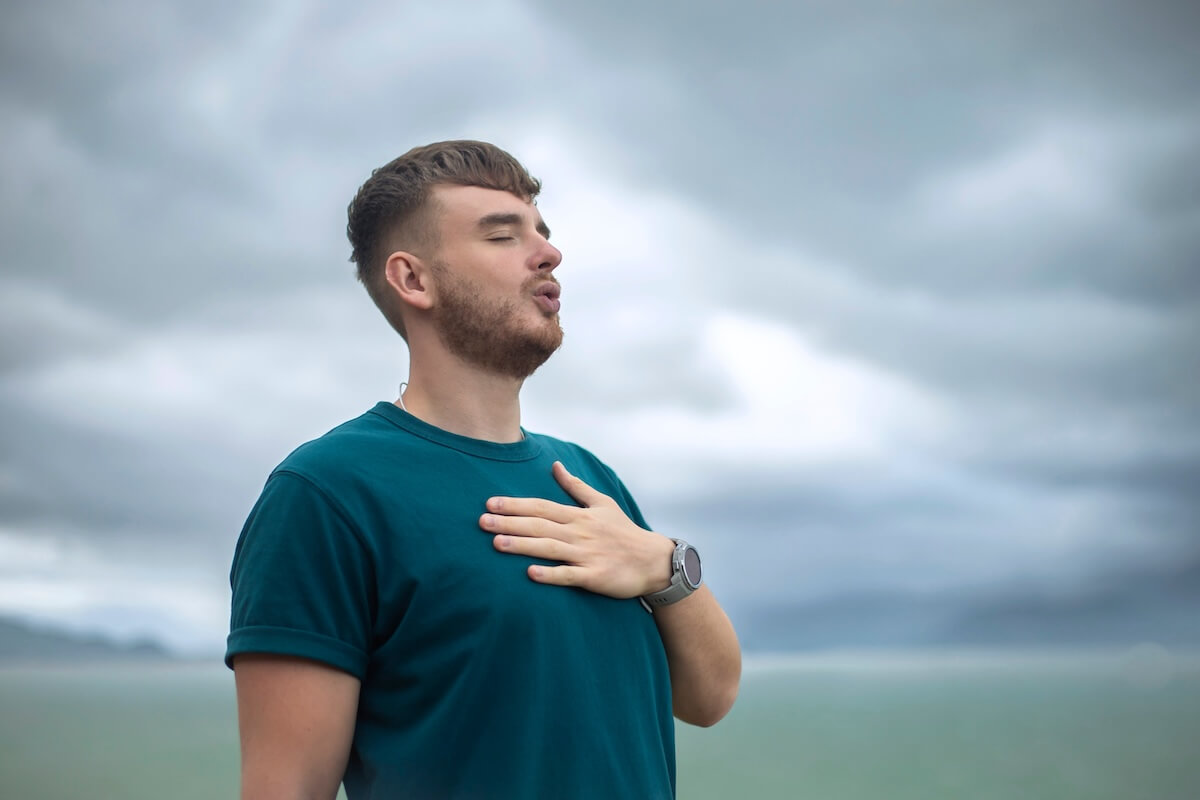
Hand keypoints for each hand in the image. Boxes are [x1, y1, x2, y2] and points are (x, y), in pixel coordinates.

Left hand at [479, 461, 675, 598]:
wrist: (653, 560)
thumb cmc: (624, 531)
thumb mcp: (602, 503)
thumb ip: (576, 486)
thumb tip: (556, 465)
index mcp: (579, 515)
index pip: (541, 507)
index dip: (515, 505)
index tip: (490, 503)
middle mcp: (580, 532)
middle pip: (539, 525)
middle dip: (509, 523)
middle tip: (481, 522)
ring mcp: (586, 554)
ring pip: (549, 548)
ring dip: (522, 546)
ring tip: (496, 544)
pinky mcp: (594, 576)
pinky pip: (569, 575)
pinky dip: (550, 574)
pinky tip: (530, 574)